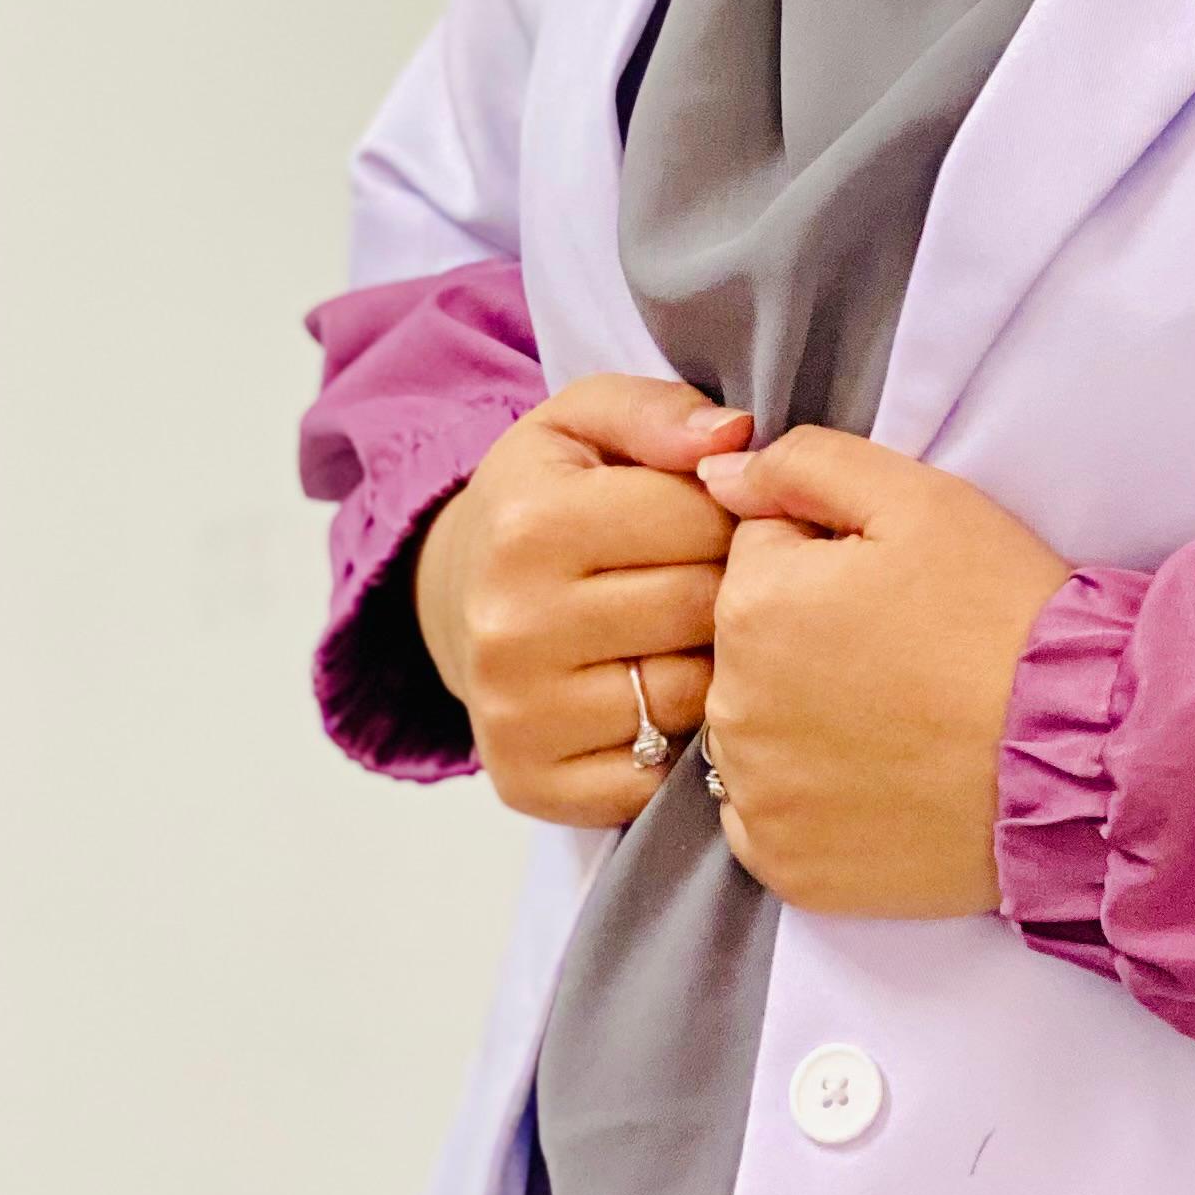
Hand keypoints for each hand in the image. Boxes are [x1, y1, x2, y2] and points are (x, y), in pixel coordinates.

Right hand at [413, 375, 751, 827]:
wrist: (459, 593)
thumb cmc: (545, 497)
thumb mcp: (586, 421)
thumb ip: (660, 412)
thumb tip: (734, 437)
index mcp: (530, 526)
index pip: (702, 519)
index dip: (733, 512)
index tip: (718, 514)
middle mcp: (513, 627)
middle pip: (702, 608)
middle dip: (732, 587)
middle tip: (716, 576)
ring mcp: (517, 715)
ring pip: (693, 695)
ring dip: (717, 665)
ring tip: (695, 633)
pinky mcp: (529, 783)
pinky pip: (657, 776)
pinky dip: (681, 742)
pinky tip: (666, 698)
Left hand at [693, 431, 1071, 918]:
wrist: (1074, 751)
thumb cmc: (1002, 614)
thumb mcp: (921, 498)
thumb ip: (806, 465)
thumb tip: (720, 473)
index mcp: (751, 604)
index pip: (761, 553)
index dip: (831, 558)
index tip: (894, 585)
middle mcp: (730, 707)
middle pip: (751, 645)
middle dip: (809, 636)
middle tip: (905, 650)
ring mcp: (756, 796)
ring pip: (758, 728)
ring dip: (804, 716)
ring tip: (900, 714)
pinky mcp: (786, 865)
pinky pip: (771, 813)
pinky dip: (813, 796)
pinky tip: (881, 776)